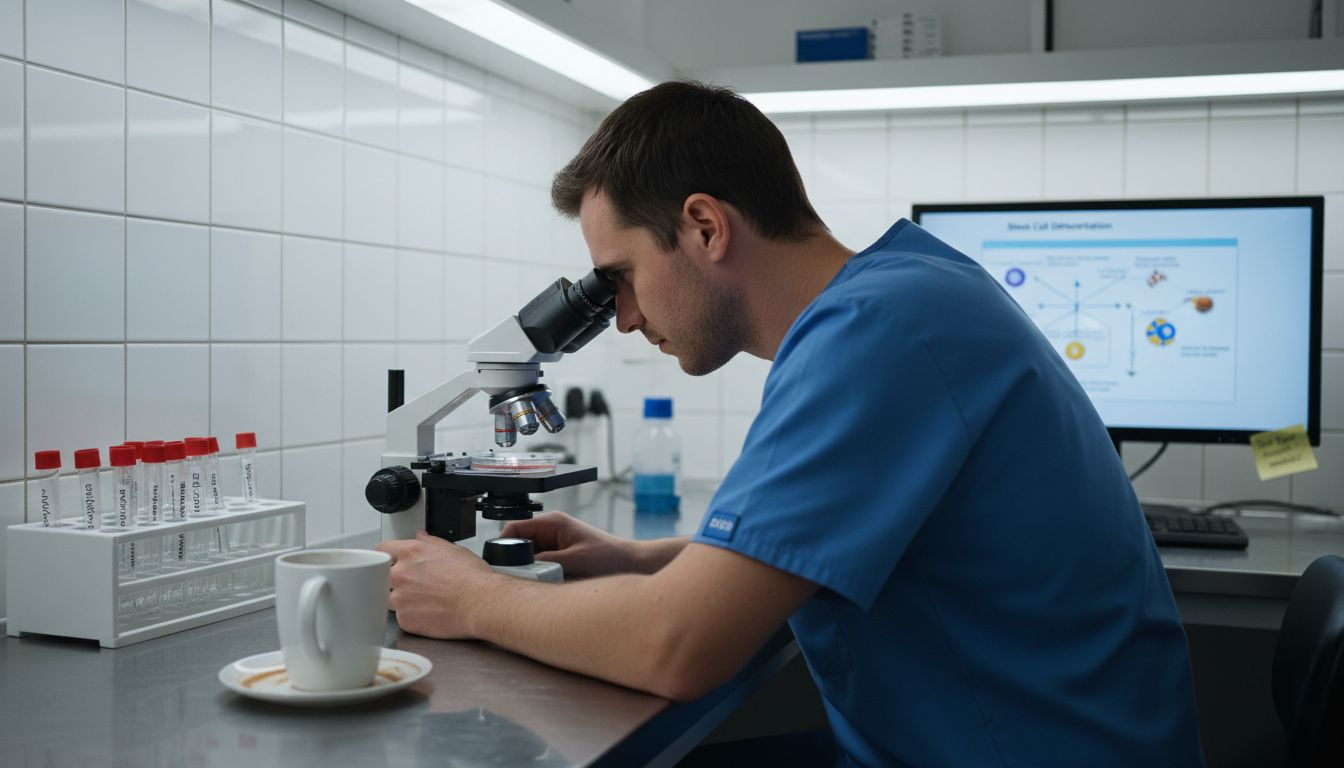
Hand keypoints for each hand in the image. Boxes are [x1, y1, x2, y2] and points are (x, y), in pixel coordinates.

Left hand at [376, 530, 494, 638]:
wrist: (480, 603)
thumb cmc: (472, 578)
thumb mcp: (453, 550)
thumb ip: (430, 542)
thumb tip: (421, 536)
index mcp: (411, 553)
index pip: (383, 549)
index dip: (387, 555)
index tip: (388, 560)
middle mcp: (401, 574)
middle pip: (382, 575)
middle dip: (393, 579)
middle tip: (413, 584)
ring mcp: (400, 598)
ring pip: (389, 598)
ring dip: (401, 599)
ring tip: (424, 600)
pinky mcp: (404, 619)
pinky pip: (400, 617)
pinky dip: (411, 616)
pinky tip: (428, 612)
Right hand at [500, 511, 644, 577]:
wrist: (633, 564)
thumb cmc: (610, 558)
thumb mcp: (574, 561)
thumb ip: (544, 564)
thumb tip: (518, 570)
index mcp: (552, 522)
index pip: (513, 529)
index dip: (503, 547)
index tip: (500, 567)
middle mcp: (551, 530)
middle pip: (518, 545)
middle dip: (516, 562)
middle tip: (518, 581)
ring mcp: (555, 543)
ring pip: (528, 558)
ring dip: (529, 571)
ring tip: (537, 584)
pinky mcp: (560, 556)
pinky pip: (540, 566)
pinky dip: (539, 576)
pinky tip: (546, 586)